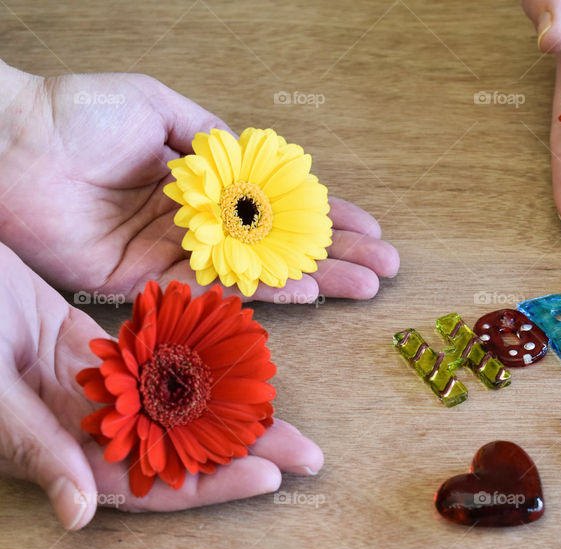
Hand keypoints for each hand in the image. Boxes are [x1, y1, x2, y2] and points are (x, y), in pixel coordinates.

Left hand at [0, 62, 398, 302]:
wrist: (5, 145)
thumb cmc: (74, 113)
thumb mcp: (157, 105)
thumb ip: (211, 136)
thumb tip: (259, 161)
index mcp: (198, 179)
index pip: (274, 202)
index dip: (324, 213)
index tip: (367, 224)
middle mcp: (193, 221)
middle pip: (277, 245)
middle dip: (334, 253)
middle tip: (383, 267)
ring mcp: (174, 252)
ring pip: (258, 271)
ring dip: (314, 278)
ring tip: (363, 284)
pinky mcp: (145, 279)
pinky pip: (214, 287)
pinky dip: (262, 291)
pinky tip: (305, 292)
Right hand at [0, 243, 323, 528]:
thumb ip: (34, 448)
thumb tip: (81, 516)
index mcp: (57, 447)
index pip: (149, 483)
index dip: (211, 484)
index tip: (271, 476)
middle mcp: (84, 422)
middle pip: (177, 447)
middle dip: (243, 451)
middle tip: (311, 452)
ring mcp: (93, 382)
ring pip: (175, 403)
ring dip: (230, 407)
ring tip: (289, 407)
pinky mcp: (94, 343)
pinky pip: (157, 357)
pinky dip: (197, 359)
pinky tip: (243, 356)